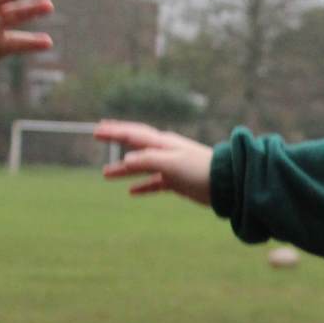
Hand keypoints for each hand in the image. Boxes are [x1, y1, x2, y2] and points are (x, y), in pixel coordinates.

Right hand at [95, 120, 214, 205]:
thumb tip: (126, 159)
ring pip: (141, 167)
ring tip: (105, 173)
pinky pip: (154, 183)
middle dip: (117, 140)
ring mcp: (171, 167)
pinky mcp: (177, 182)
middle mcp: (165, 152)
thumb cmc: (200, 169)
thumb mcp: (171, 163)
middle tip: (99, 135)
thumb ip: (149, 160)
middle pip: (135, 145)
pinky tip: (132, 192)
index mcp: (162, 143)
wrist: (226, 183)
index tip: (96, 130)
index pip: (133, 134)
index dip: (114, 132)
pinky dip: (142, 186)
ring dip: (123, 169)